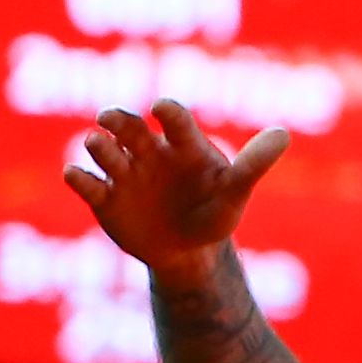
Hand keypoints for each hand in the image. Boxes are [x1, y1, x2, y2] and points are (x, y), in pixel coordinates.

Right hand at [62, 100, 291, 283]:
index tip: (159, 111)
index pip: (173, 118)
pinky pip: (86, 183)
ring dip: (98, 145)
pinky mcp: (105, 198)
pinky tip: (77, 175)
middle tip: (110, 120)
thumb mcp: (234, 193)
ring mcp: (124, 173)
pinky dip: (78, 177)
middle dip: (117, 120)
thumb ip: (254, 164)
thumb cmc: (213, 214)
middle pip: (127, 126)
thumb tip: (284, 134)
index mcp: (181, 144)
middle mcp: (148, 151)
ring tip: (99, 146)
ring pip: (103, 149)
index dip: (165, 112)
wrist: (187, 251)